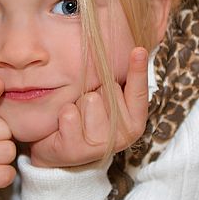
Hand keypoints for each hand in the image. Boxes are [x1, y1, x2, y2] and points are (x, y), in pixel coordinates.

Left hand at [28, 47, 148, 167]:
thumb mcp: (107, 102)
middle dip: (94, 90)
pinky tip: (62, 125)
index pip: (138, 91)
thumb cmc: (87, 120)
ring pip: (90, 100)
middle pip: (108, 89)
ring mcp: (100, 144)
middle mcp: (122, 136)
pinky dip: (62, 114)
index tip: (138, 50)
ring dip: (77, 102)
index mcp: (134, 121)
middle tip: (88, 107)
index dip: (138, 69)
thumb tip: (135, 48)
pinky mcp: (77, 150)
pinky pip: (69, 114)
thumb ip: (121, 82)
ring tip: (76, 116)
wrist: (59, 151)